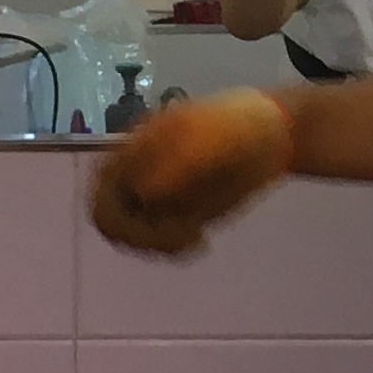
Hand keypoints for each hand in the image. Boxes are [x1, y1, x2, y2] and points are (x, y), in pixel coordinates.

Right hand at [89, 89, 296, 254]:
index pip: (102, 191)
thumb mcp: (209, 138)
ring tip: (196, 240)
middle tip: (181, 238)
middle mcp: (137, 174)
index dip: (120, 214)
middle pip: (112, 220)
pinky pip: (160, 240)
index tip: (156, 220)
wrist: (271, 132)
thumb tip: (144, 193)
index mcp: (133, 149)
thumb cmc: (236, 125)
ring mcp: (157, 195)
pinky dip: (174, 247)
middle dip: (140, 236)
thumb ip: (178, 164)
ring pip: (134, 235)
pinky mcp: (179, 213)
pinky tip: (201, 242)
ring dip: (158, 245)